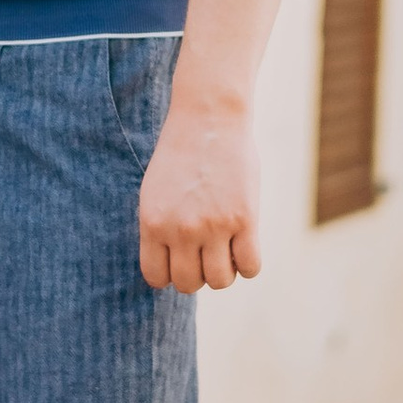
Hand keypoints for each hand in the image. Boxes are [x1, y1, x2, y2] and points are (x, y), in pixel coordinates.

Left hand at [139, 91, 261, 293]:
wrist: (208, 118)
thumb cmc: (182, 154)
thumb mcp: (156, 192)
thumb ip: (161, 229)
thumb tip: (174, 266)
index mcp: (153, 223)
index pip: (157, 278)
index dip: (171, 272)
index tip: (182, 257)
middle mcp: (180, 229)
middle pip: (189, 284)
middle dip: (199, 273)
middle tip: (206, 250)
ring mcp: (213, 226)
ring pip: (220, 281)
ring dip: (225, 270)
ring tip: (226, 246)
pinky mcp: (244, 219)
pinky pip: (250, 266)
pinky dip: (248, 263)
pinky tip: (245, 243)